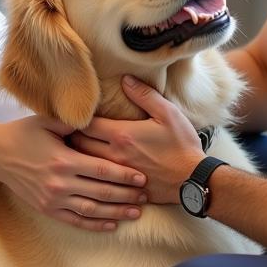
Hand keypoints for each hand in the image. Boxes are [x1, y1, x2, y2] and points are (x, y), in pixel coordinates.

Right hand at [0, 114, 148, 232]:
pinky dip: (94, 224)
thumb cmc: (23, 133)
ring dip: (116, 213)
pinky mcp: (46, 209)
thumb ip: (75, 123)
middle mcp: (60, 183)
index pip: (102, 170)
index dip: (124, 175)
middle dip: (127, 195)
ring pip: (92, 210)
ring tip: (136, 213)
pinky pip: (75, 220)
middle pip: (102, 192)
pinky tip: (111, 225)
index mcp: (64, 159)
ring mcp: (53, 199)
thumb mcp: (48, 122)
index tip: (142, 177)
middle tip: (146, 196)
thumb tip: (100, 118)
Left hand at [68, 75, 204, 203]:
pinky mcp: (123, 188)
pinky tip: (93, 168)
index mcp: (121, 135)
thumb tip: (125, 79)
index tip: (77, 115)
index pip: (85, 125)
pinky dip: (92, 172)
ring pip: (86, 164)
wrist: (194, 180)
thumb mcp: (167, 113)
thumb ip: (144, 95)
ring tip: (78, 147)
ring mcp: (117, 174)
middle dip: (73, 137)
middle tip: (72, 130)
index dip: (77, 119)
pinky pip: (98, 180)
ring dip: (79, 155)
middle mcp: (114, 155)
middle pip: (79, 146)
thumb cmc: (182, 145)